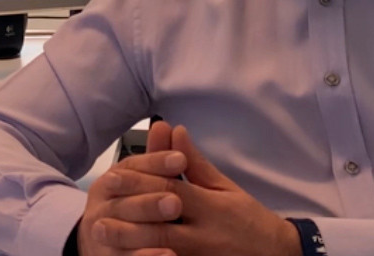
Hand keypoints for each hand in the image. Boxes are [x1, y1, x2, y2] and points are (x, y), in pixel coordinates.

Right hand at [78, 123, 187, 255]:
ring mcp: (103, 232)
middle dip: (150, 201)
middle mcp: (103, 204)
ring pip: (122, 231)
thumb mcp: (142, 181)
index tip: (180, 159)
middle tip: (176, 203)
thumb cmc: (129, 207)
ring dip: (146, 232)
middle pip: (125, 200)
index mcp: (112, 180)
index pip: (132, 167)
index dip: (155, 162)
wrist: (100, 244)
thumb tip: (164, 124)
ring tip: (173, 238)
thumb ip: (155, 159)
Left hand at [94, 123, 302, 255]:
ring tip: (102, 233)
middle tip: (97, 212)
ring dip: (129, 243)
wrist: (276, 255)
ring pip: (161, 250)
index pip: (170, 190)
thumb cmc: (247, 217)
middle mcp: (204, 235)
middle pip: (160, 227)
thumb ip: (194, 163)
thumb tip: (174, 131)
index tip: (112, 176)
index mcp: (211, 207)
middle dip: (127, 219)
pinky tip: (127, 254)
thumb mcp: (225, 187)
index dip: (140, 183)